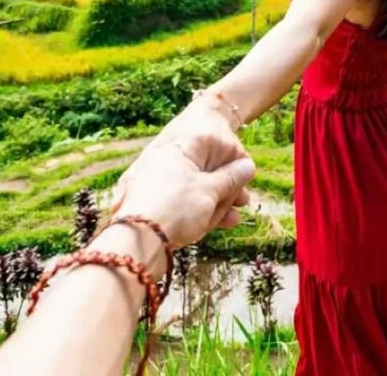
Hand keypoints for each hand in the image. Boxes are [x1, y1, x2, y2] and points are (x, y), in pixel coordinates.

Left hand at [109, 116, 254, 247]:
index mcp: (177, 150)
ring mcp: (159, 185)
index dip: (233, 159)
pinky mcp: (157, 206)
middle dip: (227, 186)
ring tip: (234, 217)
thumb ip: (230, 177)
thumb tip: (248, 166)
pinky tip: (221, 223)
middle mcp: (165, 163)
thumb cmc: (176, 207)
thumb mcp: (209, 191)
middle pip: (204, 169)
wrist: (138, 243)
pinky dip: (202, 211)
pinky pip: (185, 202)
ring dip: (218, 202)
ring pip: (196, 189)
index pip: (211, 144)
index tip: (247, 176)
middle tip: (243, 201)